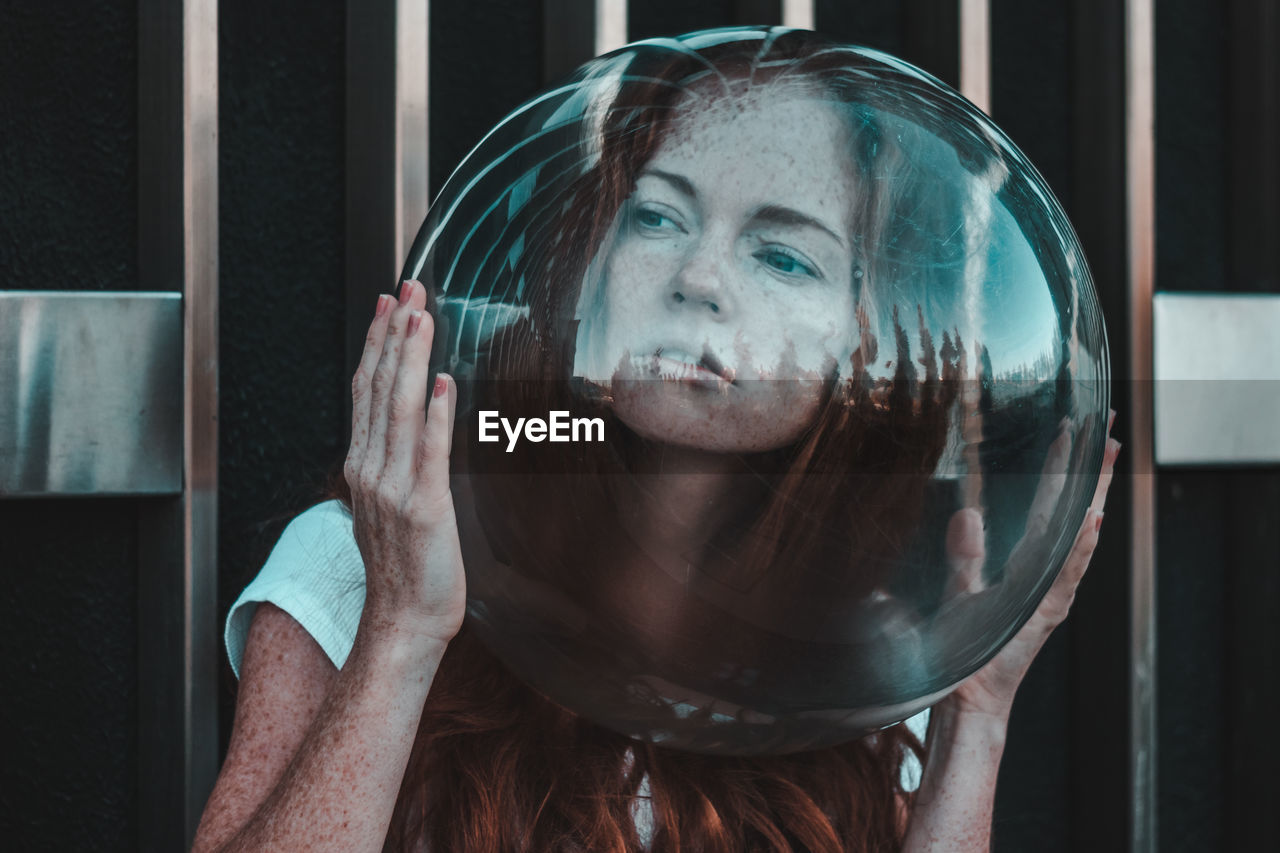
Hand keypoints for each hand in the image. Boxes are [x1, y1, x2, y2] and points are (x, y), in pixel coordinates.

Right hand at [344, 279, 464, 645]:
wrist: (402, 623)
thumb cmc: (403, 569)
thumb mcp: (387, 505)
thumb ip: (390, 463)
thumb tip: (406, 425)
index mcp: (363, 465)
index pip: (366, 390)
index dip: (378, 342)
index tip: (389, 302)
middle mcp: (371, 470)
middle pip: (379, 388)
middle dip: (395, 333)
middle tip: (408, 287)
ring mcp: (393, 488)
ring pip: (399, 409)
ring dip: (411, 359)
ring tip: (421, 317)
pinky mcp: (424, 507)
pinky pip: (428, 452)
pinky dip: (434, 415)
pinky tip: (442, 383)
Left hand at [941, 409, 1120, 719]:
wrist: (967, 699)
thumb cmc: (964, 653)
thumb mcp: (961, 591)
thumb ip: (965, 554)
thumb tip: (966, 512)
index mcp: (1034, 569)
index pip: (1052, 507)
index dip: (1064, 471)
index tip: (1073, 432)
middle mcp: (1051, 578)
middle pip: (1078, 514)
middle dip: (1094, 472)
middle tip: (1109, 429)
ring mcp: (1052, 595)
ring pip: (1080, 535)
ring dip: (1095, 494)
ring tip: (1109, 454)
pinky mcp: (1045, 612)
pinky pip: (1066, 572)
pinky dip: (1081, 546)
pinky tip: (1094, 517)